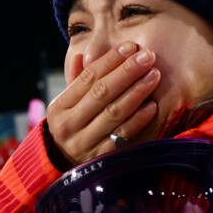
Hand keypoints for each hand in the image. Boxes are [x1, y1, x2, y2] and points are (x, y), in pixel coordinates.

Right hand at [46, 42, 158, 165]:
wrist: (62, 165)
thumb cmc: (71, 126)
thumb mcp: (67, 104)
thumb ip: (77, 79)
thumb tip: (86, 53)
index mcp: (59, 107)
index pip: (87, 78)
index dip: (110, 61)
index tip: (129, 47)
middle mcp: (69, 126)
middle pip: (101, 93)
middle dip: (127, 72)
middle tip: (147, 57)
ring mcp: (84, 144)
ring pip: (113, 113)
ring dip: (136, 92)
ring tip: (153, 76)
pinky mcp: (100, 159)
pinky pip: (122, 137)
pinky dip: (137, 121)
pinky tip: (151, 106)